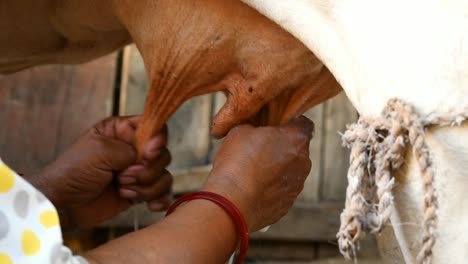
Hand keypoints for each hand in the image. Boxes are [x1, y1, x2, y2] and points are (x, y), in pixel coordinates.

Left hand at [29, 116, 172, 228]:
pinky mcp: (140, 191)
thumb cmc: (75, 171)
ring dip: (146, 187)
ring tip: (122, 190)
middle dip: (146, 170)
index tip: (148, 154)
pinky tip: (147, 205)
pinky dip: (158, 199)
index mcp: (123, 131)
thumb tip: (156, 151)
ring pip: (164, 175)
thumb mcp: (101, 151)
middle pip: (163, 154)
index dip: (157, 141)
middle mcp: (134, 149)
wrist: (64, 204)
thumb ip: (132, 148)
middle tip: (122, 176)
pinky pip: (163, 193)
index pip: (155, 127)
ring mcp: (138, 172)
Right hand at [203, 116, 313, 231]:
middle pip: (297, 148)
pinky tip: (251, 188)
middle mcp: (304, 162)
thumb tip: (255, 129)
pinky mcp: (287, 204)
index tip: (273, 126)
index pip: (304, 123)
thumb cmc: (237, 162)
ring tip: (251, 171)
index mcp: (297, 138)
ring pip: (290, 171)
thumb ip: (256, 125)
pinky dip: (270, 188)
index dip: (288, 123)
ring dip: (276, 168)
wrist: (232, 202)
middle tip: (258, 148)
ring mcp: (297, 185)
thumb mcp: (240, 130)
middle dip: (281, 147)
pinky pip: (281, 190)